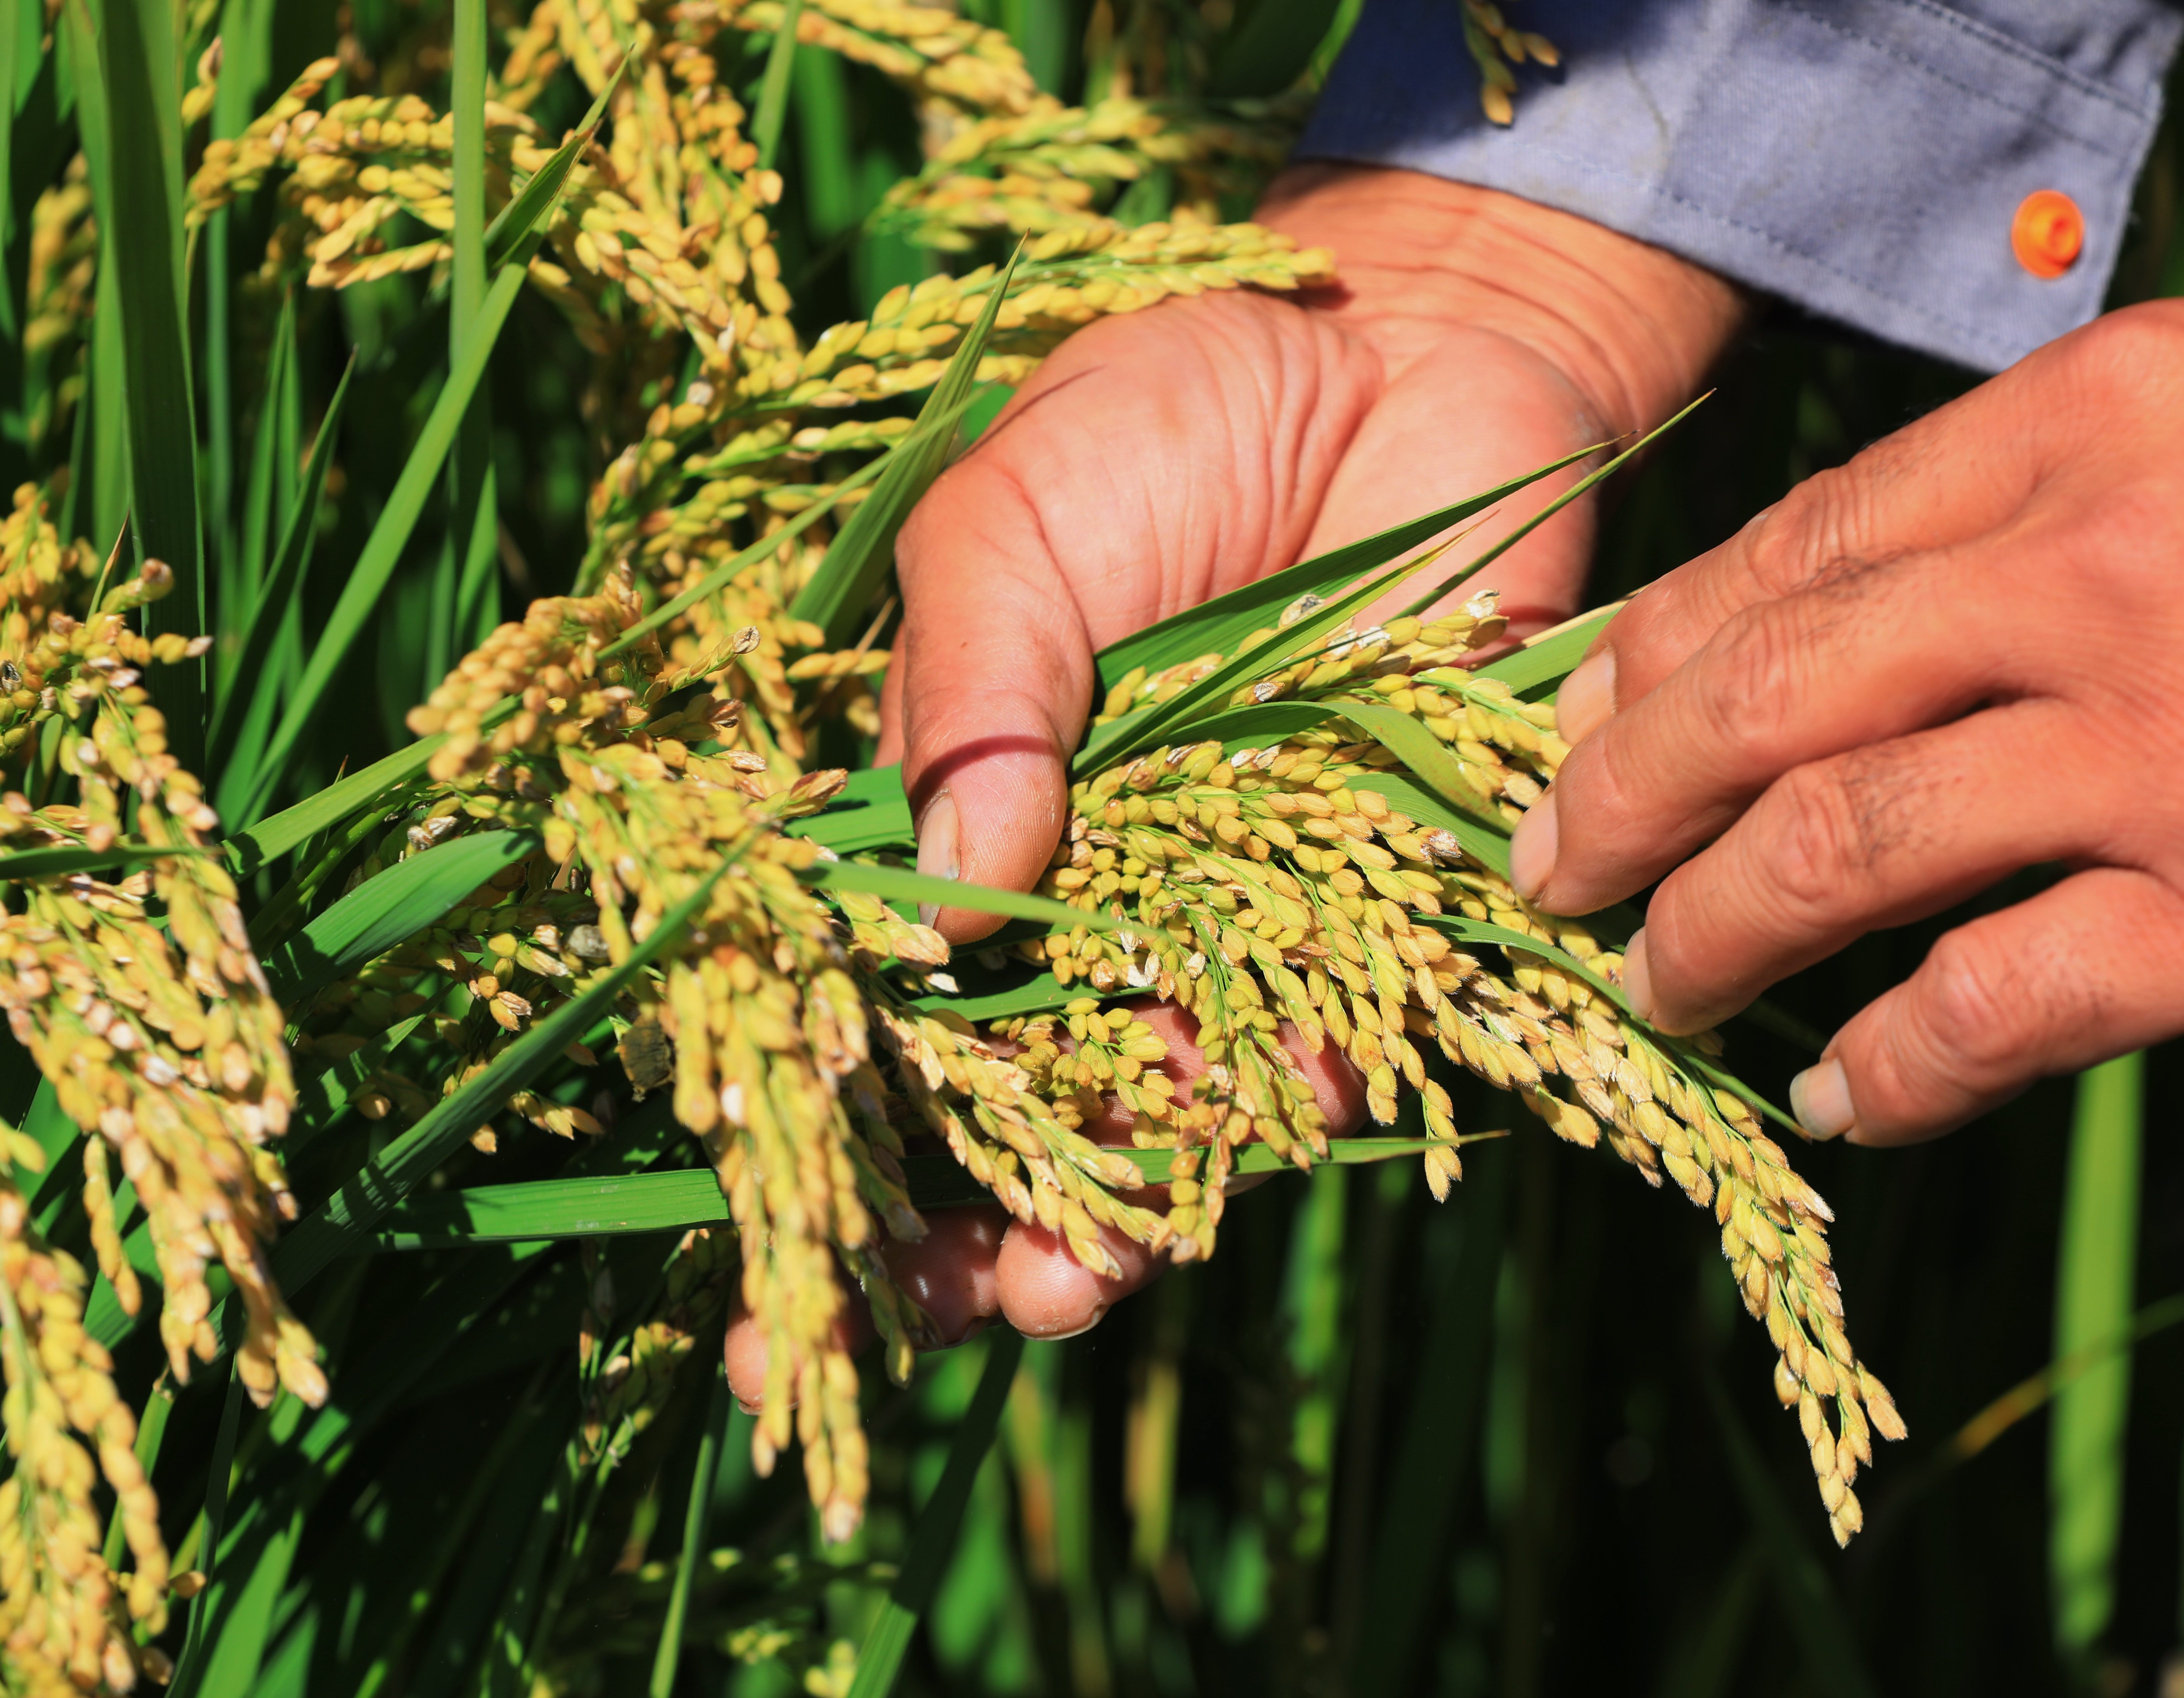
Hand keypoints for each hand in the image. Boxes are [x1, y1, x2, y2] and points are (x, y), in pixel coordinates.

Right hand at [718, 170, 1746, 1403]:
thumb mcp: (1009, 519)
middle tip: (964, 1304)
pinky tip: (1270, 1119)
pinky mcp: (1368, 899)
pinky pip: (1333, 1034)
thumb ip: (973, 693)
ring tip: (1080, 1274)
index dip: (827, 1156)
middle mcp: (1084, 898)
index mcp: (961, 820)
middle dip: (977, 1239)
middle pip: (1012, 1110)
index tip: (783, 1298)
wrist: (1400, 359)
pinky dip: (1298, 1091)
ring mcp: (1224, 912)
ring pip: (1166, 1111)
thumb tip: (958, 889)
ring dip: (1126, 1207)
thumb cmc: (1166, 416)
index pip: (872, 1013)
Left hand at [1515, 291, 2183, 1144]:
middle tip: (1542, 875)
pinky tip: (1834, 1102)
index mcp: (2107, 420)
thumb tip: (1873, 587)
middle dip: (1621, 799)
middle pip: (1771, 697)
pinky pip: (2000, 1004)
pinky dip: (1891, 1068)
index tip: (1575, 726)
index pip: (1800, 547)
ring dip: (1713, 936)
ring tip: (1653, 993)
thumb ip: (2075, 477)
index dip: (1657, 652)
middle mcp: (2114, 571)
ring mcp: (2182, 747)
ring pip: (1844, 853)